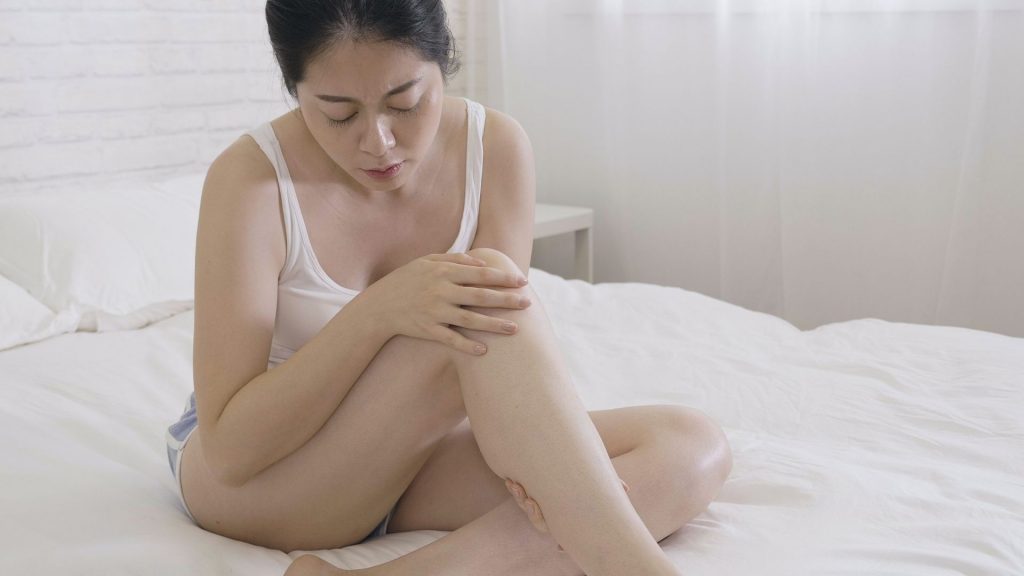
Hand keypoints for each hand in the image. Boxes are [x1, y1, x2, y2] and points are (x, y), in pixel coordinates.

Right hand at [361, 252, 531, 355]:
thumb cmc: (407, 280)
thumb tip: (482, 263)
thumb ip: (455, 259)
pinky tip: (484, 351)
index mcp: (443, 272)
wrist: (379, 305)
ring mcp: (434, 312)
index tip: (522, 282)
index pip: (481, 274)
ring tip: (515, 329)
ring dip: (494, 325)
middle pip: (480, 296)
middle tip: (528, 304)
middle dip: (506, 300)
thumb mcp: (427, 261)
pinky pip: (451, 339)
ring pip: (470, 320)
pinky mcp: (427, 329)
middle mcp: (441, 291)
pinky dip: (467, 345)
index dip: (503, 278)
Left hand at [504, 477, 630, 549]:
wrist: (568, 462)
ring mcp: (541, 504)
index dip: (560, 541)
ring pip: (528, 510)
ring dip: (520, 499)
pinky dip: (515, 490)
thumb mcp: (601, 481)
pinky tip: (510, 480)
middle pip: (540, 523)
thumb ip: (611, 484)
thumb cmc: (589, 477)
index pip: (563, 533)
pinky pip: (520, 496)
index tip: (558, 548)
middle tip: (529, 501)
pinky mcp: (531, 491)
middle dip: (532, 512)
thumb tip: (625, 488)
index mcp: (569, 516)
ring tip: (516, 485)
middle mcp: (553, 514)